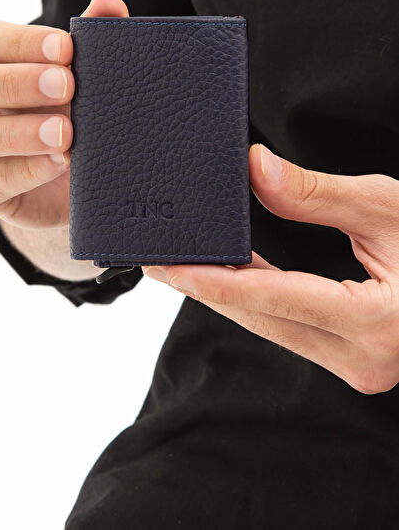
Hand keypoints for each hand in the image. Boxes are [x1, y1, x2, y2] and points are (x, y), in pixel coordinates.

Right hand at [0, 0, 128, 228]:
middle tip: (67, 85)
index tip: (66, 47)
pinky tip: (59, 162)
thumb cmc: (51, 103)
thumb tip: (109, 4)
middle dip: (14, 83)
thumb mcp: (69, 68)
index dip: (19, 42)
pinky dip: (25, 171)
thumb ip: (86, 35)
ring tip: (65, 132)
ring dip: (18, 132)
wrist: (57, 171)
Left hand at [143, 144, 398, 393]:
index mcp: (380, 323)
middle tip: (158, 260)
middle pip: (264, 319)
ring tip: (180, 264)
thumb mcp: (388, 205)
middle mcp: (367, 359)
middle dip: (208, 288)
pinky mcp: (354, 357)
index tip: (172, 266)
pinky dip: (256, 303)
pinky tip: (227, 278)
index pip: (279, 299)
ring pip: (273, 328)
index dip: (219, 280)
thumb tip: (253, 168)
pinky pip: (290, 329)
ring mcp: (360, 365)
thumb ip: (316, 193)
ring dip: (227, 296)